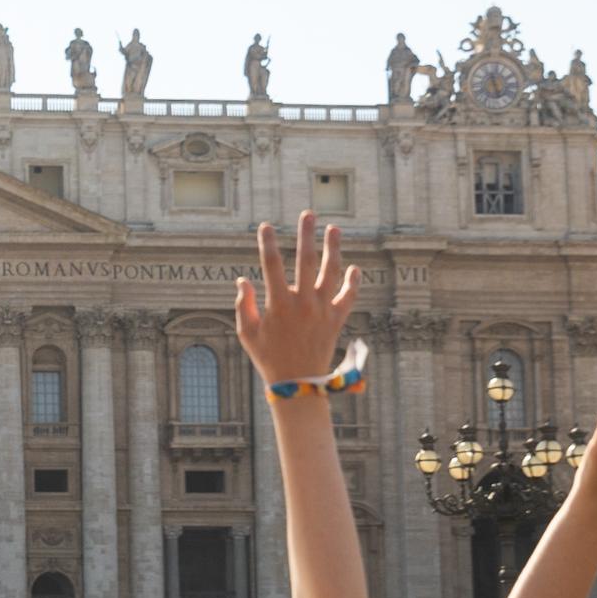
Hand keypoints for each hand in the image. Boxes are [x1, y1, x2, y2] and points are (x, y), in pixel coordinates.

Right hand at [235, 212, 358, 385]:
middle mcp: (303, 303)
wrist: (297, 382)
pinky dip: (353, 282)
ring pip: (331, 273)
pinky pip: (348, 297)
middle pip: (306, 261)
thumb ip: (245, 305)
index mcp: (279, 304)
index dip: (268, 243)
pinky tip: (353, 267)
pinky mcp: (336, 320)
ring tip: (334, 229)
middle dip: (306, 235)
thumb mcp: (247, 333)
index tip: (266, 226)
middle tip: (308, 214)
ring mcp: (322, 310)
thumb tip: (243, 280)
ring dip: (333, 249)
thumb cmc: (268, 357)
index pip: (271, 265)